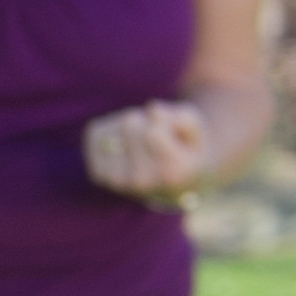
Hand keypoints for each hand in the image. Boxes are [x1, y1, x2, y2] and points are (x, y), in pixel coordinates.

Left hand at [84, 97, 214, 203]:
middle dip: (145, 122)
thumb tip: (153, 109)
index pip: (152, 132)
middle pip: (130, 125)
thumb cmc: (187, 152)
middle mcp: (141, 182)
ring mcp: (116, 180)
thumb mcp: (198, 133)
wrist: (173, 186)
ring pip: (114, 126)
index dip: (164, 121)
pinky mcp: (98, 173)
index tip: (173, 135)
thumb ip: (184, 119)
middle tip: (158, 139)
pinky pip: (98, 132)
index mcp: (170, 174)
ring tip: (144, 145)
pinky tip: (127, 148)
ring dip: (129, 126)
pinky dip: (112, 131)